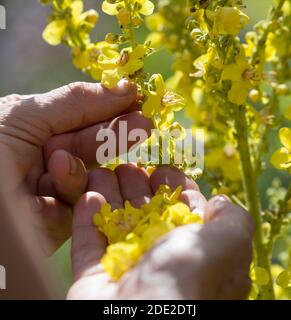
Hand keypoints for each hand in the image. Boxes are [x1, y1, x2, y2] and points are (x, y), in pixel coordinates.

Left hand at [0, 81, 151, 254]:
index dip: (111, 109)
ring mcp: (54, 191)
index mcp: (38, 130)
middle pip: (92, 147)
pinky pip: (75, 211)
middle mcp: (49, 159)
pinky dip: (60, 202)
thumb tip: (125, 87)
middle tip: (144, 124)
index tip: (138, 100)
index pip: (84, 118)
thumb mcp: (24, 115)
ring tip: (57, 164)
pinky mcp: (56, 224)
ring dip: (76, 171)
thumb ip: (77, 102)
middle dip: (115, 136)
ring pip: (88, 180)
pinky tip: (40, 198)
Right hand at [67, 165, 253, 299]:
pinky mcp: (95, 277)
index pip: (184, 211)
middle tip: (127, 166)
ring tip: (101, 173)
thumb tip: (220, 202)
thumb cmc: (186, 282)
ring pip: (116, 223)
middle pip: (147, 213)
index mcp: (194, 253)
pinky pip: (88, 243)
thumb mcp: (225, 245)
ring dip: (109, 195)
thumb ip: (231, 221)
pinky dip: (87, 219)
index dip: (174, 188)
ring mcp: (127, 269)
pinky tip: (88, 195)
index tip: (162, 169)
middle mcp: (162, 260)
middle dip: (138, 186)